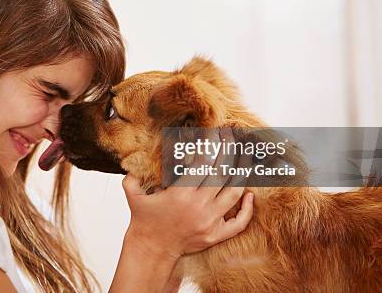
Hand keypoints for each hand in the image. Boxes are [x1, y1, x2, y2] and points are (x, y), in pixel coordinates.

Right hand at [122, 127, 253, 259]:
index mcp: (179, 193)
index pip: (202, 162)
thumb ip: (132, 174)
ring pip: (234, 192)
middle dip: (228, 151)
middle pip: (221, 172)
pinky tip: (250, 194)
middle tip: (231, 135)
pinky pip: (239, 223)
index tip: (214, 132)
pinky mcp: (215, 235)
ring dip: (242, 172)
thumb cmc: (143, 220)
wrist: (151, 249)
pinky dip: (247, 209)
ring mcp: (209, 222)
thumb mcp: (132, 193)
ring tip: (245, 156)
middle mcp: (198, 206)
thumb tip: (133, 156)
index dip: (210, 144)